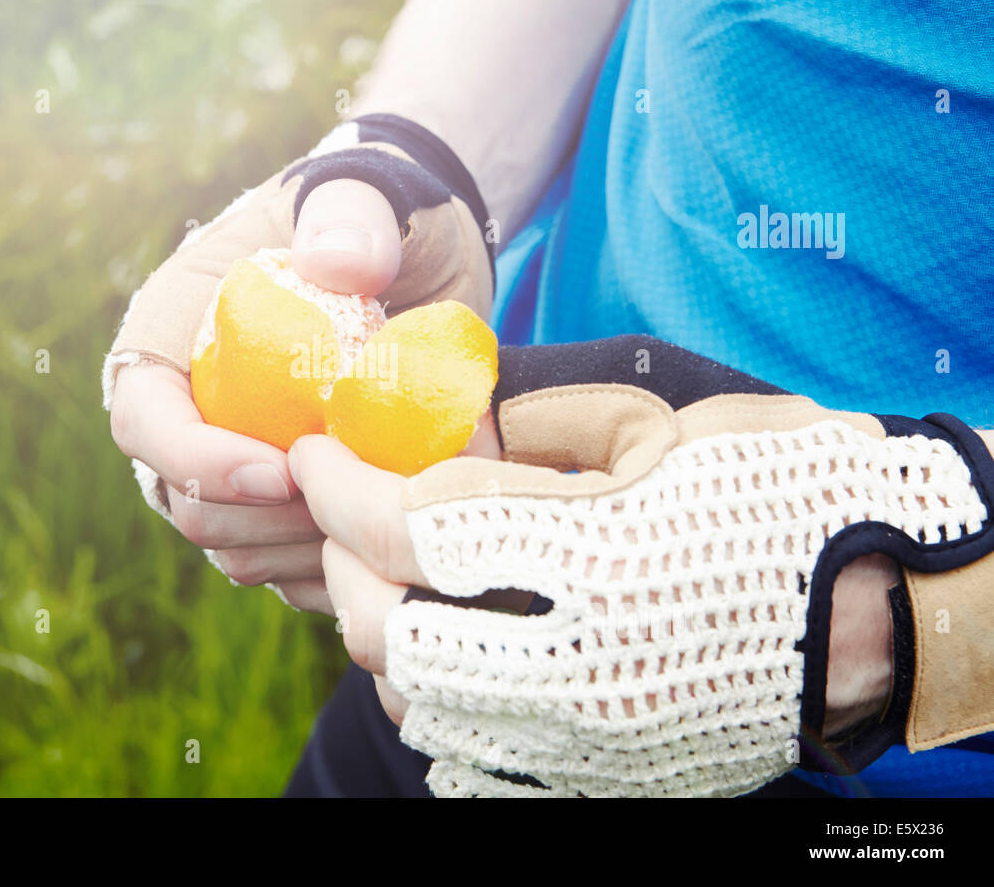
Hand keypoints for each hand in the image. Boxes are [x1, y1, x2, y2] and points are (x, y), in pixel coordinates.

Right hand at [110, 179, 404, 612]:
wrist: (423, 253)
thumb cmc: (380, 214)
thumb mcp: (369, 195)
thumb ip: (351, 216)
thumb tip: (338, 265)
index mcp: (173, 337)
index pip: (145, 421)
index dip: (198, 462)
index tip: (285, 470)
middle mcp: (191, 411)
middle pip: (186, 505)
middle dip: (266, 519)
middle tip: (356, 497)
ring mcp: (235, 461)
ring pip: (235, 548)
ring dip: (303, 549)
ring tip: (383, 508)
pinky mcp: (283, 498)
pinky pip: (285, 565)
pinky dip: (331, 568)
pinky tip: (390, 537)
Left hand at [290, 422, 897, 734]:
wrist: (882, 610)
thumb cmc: (783, 496)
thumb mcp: (661, 427)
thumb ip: (539, 424)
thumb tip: (453, 425)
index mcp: (593, 552)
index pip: (409, 529)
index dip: (339, 486)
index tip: (315, 453)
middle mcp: (578, 657)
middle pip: (387, 631)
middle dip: (338, 564)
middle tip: (341, 517)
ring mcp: (586, 731)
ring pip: (415, 704)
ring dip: (377, 636)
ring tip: (389, 581)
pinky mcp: (601, 773)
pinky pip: (470, 761)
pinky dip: (431, 704)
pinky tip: (445, 656)